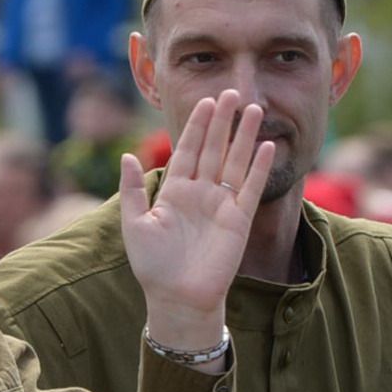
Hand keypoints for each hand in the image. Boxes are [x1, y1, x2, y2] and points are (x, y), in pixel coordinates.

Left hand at [118, 91, 271, 349]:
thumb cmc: (153, 266)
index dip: (197, 126)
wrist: (177, 298)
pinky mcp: (238, 220)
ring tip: (253, 110)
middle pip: (214, 149)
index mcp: (175, 191)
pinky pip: (250, 188)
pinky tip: (265, 146)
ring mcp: (221, 205)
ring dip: (243, 137)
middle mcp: (200, 193)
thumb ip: (132, 191)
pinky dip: (257, 168)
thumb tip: (126, 156)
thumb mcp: (135, 225)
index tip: (205, 102)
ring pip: (234, 162)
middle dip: (222, 122)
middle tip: (232, 92)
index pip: (188, 150)